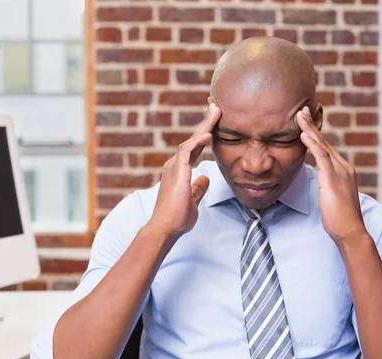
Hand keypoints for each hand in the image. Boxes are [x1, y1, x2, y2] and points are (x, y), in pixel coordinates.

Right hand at [148, 103, 220, 238]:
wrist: (165, 229)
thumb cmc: (176, 218)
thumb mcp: (192, 200)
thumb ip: (198, 188)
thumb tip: (206, 179)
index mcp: (180, 170)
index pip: (195, 147)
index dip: (206, 133)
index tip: (215, 121)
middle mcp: (175, 165)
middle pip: (194, 138)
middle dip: (207, 121)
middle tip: (217, 105)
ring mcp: (175, 167)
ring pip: (191, 140)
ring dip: (205, 125)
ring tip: (216, 111)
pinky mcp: (177, 173)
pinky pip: (187, 152)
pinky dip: (198, 142)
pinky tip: (209, 134)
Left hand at [296, 106, 366, 242]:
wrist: (351, 231)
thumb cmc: (341, 220)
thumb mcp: (333, 198)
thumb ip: (328, 185)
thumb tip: (321, 181)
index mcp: (344, 171)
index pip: (327, 148)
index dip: (316, 135)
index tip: (306, 122)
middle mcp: (344, 167)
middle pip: (325, 142)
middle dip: (312, 125)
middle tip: (301, 110)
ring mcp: (339, 172)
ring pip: (322, 145)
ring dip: (309, 129)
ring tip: (299, 116)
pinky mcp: (332, 179)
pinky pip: (320, 157)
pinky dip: (312, 144)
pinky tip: (303, 134)